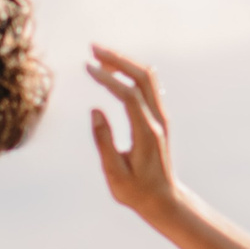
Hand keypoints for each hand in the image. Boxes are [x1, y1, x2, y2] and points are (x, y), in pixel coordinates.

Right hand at [86, 45, 183, 223]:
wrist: (163, 200)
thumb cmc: (136, 191)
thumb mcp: (114, 173)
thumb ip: (104, 141)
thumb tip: (95, 110)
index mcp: (147, 132)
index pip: (129, 95)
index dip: (107, 78)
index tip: (86, 67)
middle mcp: (158, 120)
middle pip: (143, 77)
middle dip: (118, 59)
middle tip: (92, 48)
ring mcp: (160, 117)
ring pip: (147, 78)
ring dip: (125, 63)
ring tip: (99, 56)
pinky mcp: (158, 118)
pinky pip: (148, 86)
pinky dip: (131, 73)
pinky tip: (115, 70)